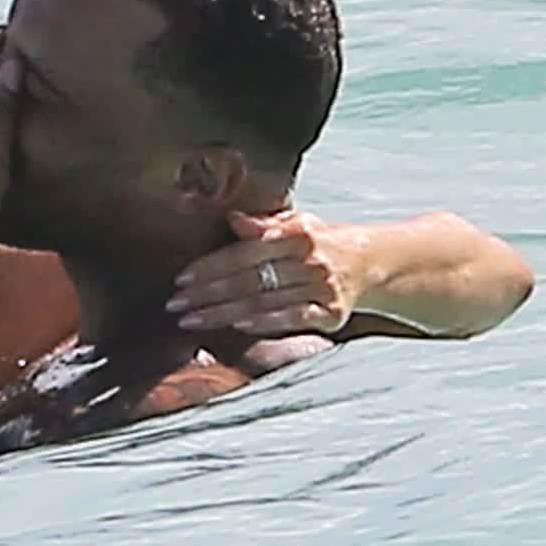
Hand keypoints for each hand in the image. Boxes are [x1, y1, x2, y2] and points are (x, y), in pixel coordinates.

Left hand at [168, 209, 370, 335]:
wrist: (370, 262)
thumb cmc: (321, 242)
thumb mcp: (297, 224)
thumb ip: (264, 225)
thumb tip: (232, 219)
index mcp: (298, 234)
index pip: (245, 252)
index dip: (211, 265)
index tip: (181, 278)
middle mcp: (310, 260)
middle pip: (249, 279)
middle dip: (207, 293)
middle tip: (175, 304)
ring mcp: (321, 288)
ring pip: (263, 302)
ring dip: (223, 313)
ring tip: (190, 320)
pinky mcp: (331, 314)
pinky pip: (292, 319)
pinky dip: (264, 322)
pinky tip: (236, 326)